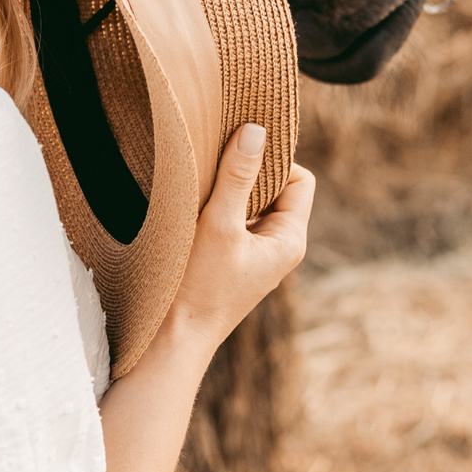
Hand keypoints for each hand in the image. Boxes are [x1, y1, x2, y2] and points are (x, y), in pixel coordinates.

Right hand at [159, 125, 311, 353]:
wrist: (170, 340)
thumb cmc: (197, 287)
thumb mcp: (218, 225)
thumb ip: (237, 177)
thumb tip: (256, 131)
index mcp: (290, 241)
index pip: (300, 180)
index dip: (277, 161)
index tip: (241, 152)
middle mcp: (279, 248)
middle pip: (277, 190)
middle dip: (251, 172)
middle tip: (220, 161)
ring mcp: (255, 256)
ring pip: (252, 205)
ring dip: (231, 190)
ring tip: (204, 184)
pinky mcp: (232, 261)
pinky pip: (234, 221)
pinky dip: (219, 208)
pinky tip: (194, 206)